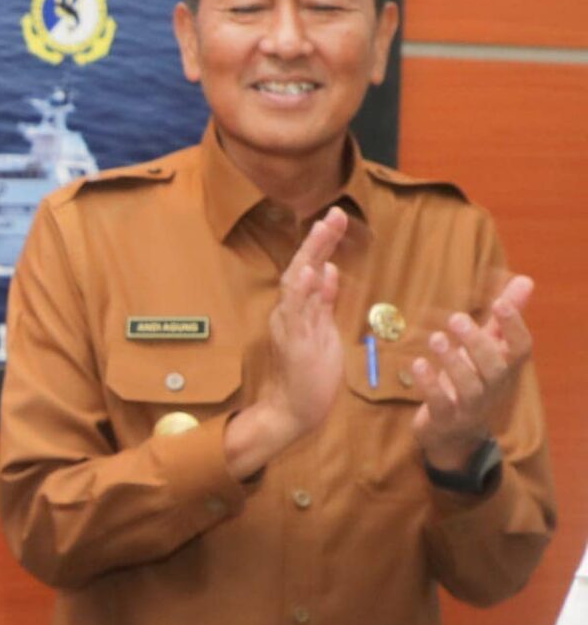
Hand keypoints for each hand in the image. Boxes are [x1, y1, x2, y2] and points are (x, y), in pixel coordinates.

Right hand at [225, 208, 347, 478]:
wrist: (293, 411)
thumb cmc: (309, 375)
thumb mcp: (322, 331)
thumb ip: (323, 302)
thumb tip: (329, 270)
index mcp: (298, 309)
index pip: (309, 268)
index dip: (322, 243)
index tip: (336, 217)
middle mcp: (289, 313)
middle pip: (300, 268)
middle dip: (318, 241)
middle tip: (334, 213)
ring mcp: (290, 327)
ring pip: (296, 284)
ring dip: (310, 256)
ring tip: (322, 229)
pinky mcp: (295, 344)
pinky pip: (296, 313)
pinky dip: (301, 291)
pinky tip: (309, 272)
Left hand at [410, 275, 533, 471]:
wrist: (454, 433)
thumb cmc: (472, 381)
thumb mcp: (488, 349)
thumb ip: (501, 318)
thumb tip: (525, 280)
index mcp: (505, 368)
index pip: (521, 348)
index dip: (514, 326)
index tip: (501, 302)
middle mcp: (492, 387)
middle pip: (494, 366)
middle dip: (477, 342)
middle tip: (456, 318)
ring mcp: (469, 405)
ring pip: (468, 385)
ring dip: (452, 361)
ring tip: (437, 339)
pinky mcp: (444, 417)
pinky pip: (440, 402)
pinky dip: (429, 383)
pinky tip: (418, 364)